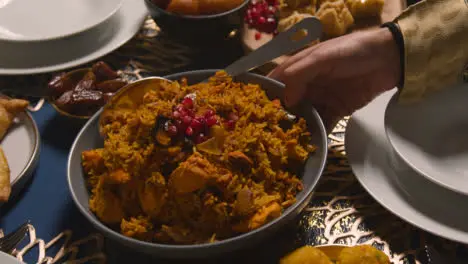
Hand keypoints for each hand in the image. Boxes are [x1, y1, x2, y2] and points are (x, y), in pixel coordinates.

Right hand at [268, 28, 400, 131]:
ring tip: (286, 144)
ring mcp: (322, 98)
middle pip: (288, 103)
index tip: (255, 112)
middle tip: (269, 134)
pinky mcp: (337, 110)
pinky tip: (309, 147)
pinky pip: (323, 125)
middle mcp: (308, 84)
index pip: (277, 81)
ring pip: (304, 116)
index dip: (265, 95)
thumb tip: (285, 99)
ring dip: (296, 129)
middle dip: (279, 117)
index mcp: (300, 67)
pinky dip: (317, 136)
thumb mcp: (323, 56)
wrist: (389, 58)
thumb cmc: (352, 51)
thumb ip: (300, 74)